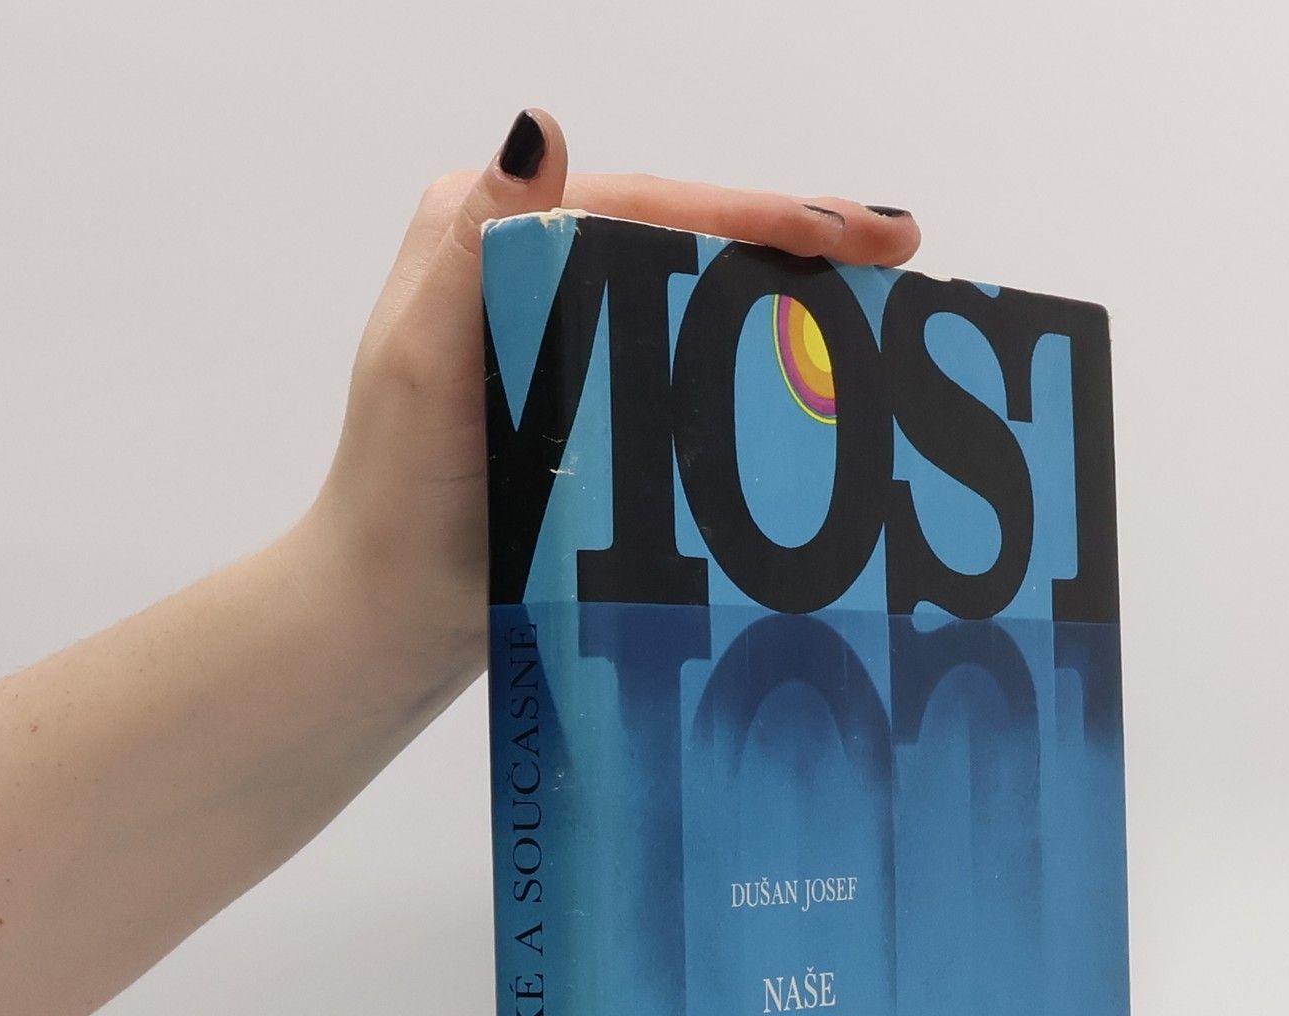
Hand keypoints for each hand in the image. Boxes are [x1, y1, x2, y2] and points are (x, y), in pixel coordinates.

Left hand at [299, 109, 921, 703]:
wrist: (393, 610)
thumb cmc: (400, 493)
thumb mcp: (425, 359)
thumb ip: (478, 248)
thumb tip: (537, 133)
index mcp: (490, 232)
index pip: (644, 205)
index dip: (752, 213)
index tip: (841, 231)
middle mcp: (531, 268)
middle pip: (683, 240)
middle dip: (792, 241)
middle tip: (895, 251)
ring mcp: (566, 335)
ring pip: (694, 299)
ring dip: (786, 299)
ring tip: (880, 302)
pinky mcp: (591, 399)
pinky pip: (686, 364)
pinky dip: (752, 365)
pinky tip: (816, 373)